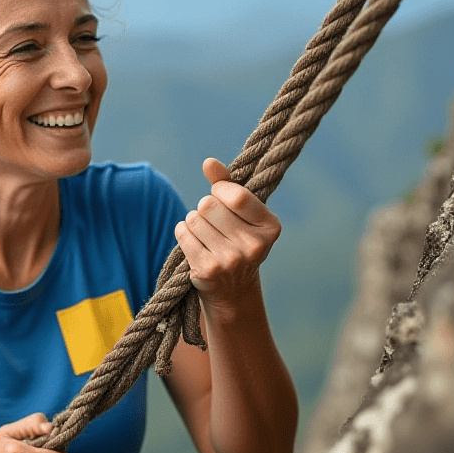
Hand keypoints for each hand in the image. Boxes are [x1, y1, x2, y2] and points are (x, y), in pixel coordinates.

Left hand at [174, 158, 280, 314]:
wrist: (232, 290)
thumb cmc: (236, 240)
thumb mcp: (241, 214)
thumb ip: (227, 184)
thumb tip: (208, 162)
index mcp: (270, 227)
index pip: (236, 195)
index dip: (220, 189)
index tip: (219, 194)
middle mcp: (254, 246)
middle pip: (209, 205)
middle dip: (205, 208)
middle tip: (212, 222)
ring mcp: (231, 260)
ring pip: (193, 219)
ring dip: (192, 221)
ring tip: (204, 234)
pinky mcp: (208, 270)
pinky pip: (183, 234)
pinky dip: (183, 232)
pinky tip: (193, 242)